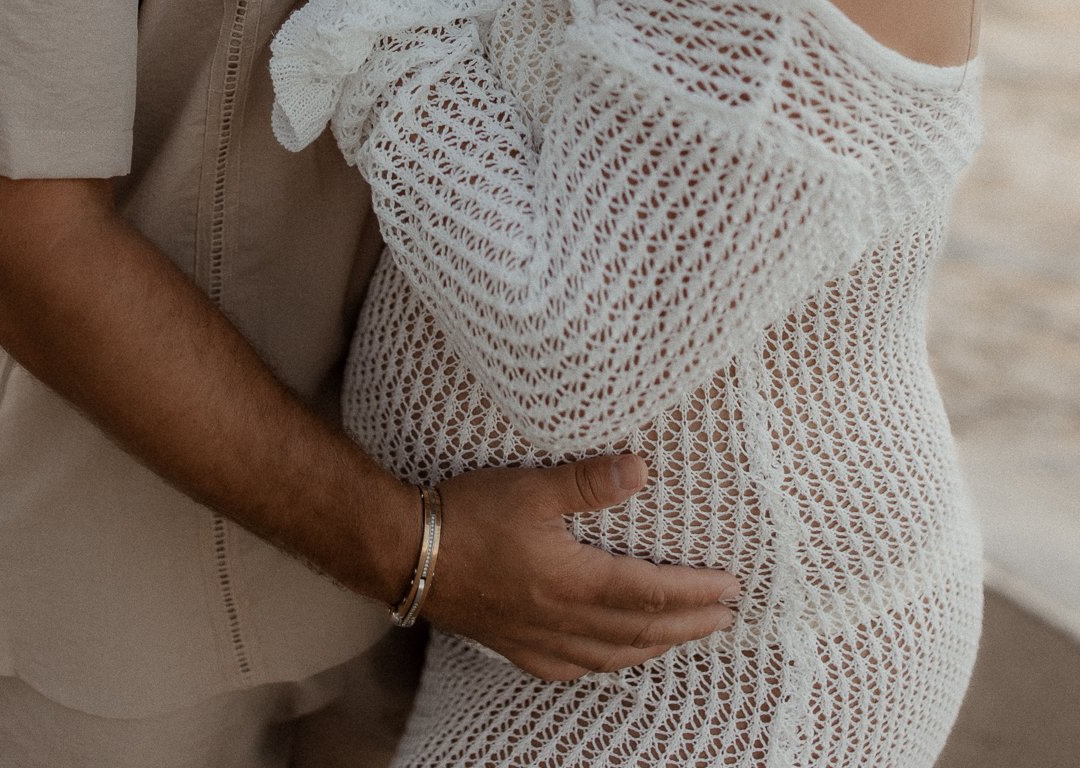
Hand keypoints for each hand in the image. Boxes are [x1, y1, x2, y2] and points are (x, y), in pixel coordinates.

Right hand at [429, 455, 739, 679]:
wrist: (406, 553)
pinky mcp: (515, 646)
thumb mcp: (530, 486)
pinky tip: (610, 656)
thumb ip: (587, 481)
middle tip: (726, 617)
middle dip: (689, 624)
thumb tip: (640, 469)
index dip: (695, 592)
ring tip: (683, 636)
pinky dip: (605, 663)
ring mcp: (537, 640)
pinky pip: (573, 668)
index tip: (730, 587)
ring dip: (655, 646)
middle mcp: (561, 622)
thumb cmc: (468, 514)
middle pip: (640, 631)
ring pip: (612, 655)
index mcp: (571, 583)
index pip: (650, 593)